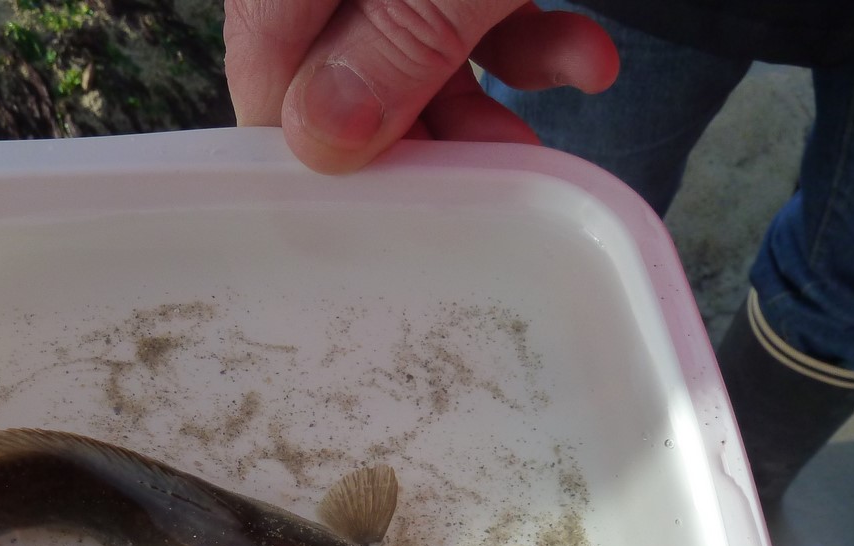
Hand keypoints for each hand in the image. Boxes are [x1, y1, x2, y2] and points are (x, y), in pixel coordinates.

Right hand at [223, 0, 619, 172]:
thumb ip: (393, 43)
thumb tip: (319, 141)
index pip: (268, 82)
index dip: (317, 157)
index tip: (374, 216)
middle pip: (348, 76)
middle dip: (427, 137)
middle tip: (482, 185)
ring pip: (419, 52)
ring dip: (487, 103)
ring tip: (537, 140)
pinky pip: (471, 9)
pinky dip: (529, 42)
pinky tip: (585, 60)